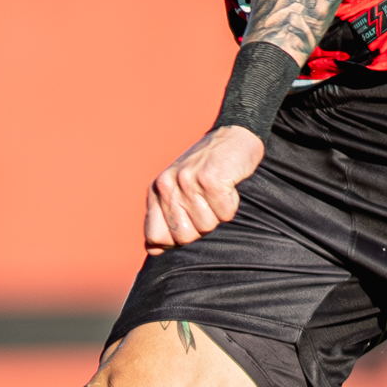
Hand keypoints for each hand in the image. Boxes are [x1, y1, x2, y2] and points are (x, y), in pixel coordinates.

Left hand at [144, 126, 263, 251]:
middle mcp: (167, 186)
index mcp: (156, 191)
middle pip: (183, 237)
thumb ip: (165, 218)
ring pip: (207, 226)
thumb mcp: (178, 191)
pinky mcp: (211, 180)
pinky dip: (232, 203)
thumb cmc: (207, 169)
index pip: (155, 236)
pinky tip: (228, 185)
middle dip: (200, 227)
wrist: (233, 137)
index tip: (188, 224)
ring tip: (216, 191)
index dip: (174, 240)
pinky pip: (225, 213)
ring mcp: (188, 182)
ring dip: (218, 213)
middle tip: (206, 204)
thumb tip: (153, 249)